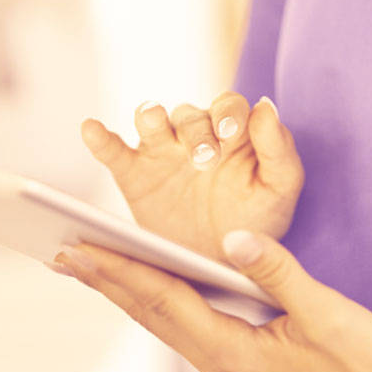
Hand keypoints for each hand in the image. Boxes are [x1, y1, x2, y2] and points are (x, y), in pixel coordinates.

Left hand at [49, 230, 371, 371]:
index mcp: (236, 354)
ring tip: (92, 266)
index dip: (120, 272)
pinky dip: (161, 305)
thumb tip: (234, 240)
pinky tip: (152, 288)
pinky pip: (188, 330)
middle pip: (154, 316)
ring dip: (128, 294)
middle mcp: (224, 367)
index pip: (166, 303)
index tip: (80, 249)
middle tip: (63, 253)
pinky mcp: (243, 367)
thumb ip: (276, 271)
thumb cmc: (363, 361)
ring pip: (167, 325)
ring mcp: (231, 371)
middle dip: (107, 282)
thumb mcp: (323, 309)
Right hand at [80, 92, 302, 263]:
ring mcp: (162, 153)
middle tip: (203, 160)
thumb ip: (279, 149)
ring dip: (152, 118)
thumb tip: (266, 106)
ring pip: (151, 118)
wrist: (221, 266)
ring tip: (155, 129)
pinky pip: (113, 150)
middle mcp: (195, 135)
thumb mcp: (279, 191)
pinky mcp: (133, 174)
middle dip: (195, 131)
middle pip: (189, 114)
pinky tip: (92, 129)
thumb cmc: (257, 222)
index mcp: (233, 134)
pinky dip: (99, 137)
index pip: (228, 106)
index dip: (228, 114)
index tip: (229, 133)